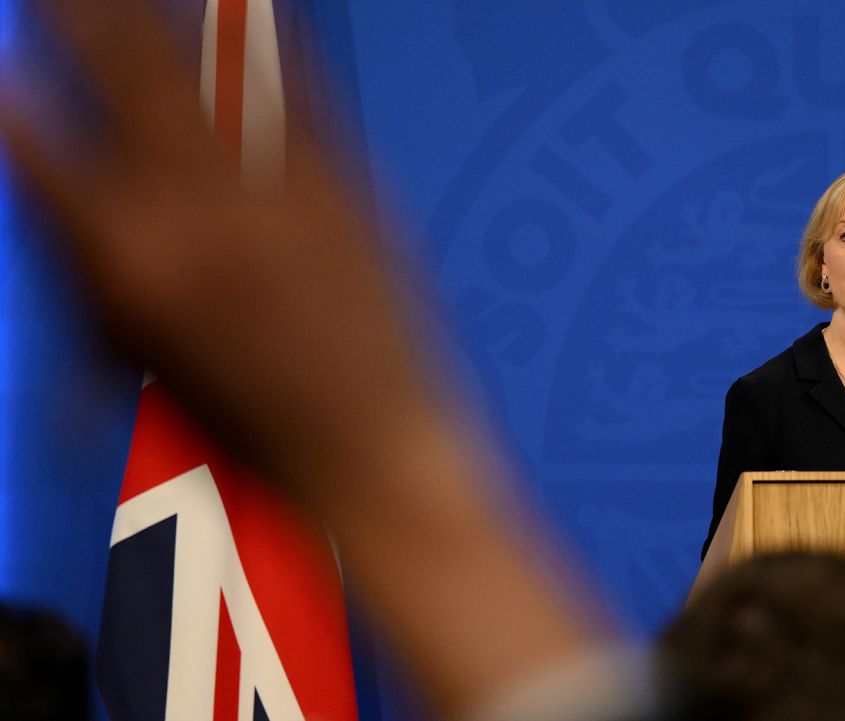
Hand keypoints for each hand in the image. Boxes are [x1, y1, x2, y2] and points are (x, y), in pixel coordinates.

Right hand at [0, 0, 422, 489]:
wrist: (369, 448)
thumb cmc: (252, 428)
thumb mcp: (137, 357)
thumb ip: (89, 269)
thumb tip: (65, 201)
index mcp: (126, 259)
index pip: (38, 145)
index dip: (14, 97)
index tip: (6, 67)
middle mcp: (192, 208)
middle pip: (120, 72)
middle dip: (83, 15)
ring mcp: (273, 186)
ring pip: (202, 65)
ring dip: (157, 12)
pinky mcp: (343, 182)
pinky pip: (300, 87)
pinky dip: (275, 37)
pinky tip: (259, 5)